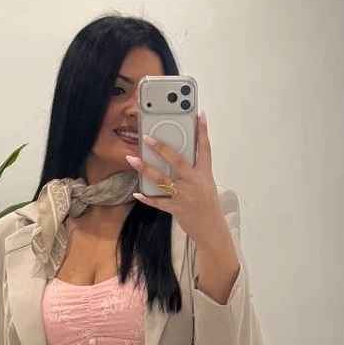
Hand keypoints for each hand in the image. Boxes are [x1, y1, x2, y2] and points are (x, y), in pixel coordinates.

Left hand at [125, 112, 229, 248]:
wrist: (211, 230)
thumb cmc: (208, 206)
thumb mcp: (206, 184)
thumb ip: (194, 171)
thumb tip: (177, 158)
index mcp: (204, 174)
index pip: (205, 149)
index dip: (203, 131)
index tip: (200, 115)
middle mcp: (194, 182)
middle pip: (177, 161)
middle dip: (162, 148)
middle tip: (148, 137)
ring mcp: (184, 195)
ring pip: (162, 179)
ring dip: (145, 169)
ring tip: (132, 159)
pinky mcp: (176, 209)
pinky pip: (158, 202)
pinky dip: (147, 198)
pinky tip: (137, 192)